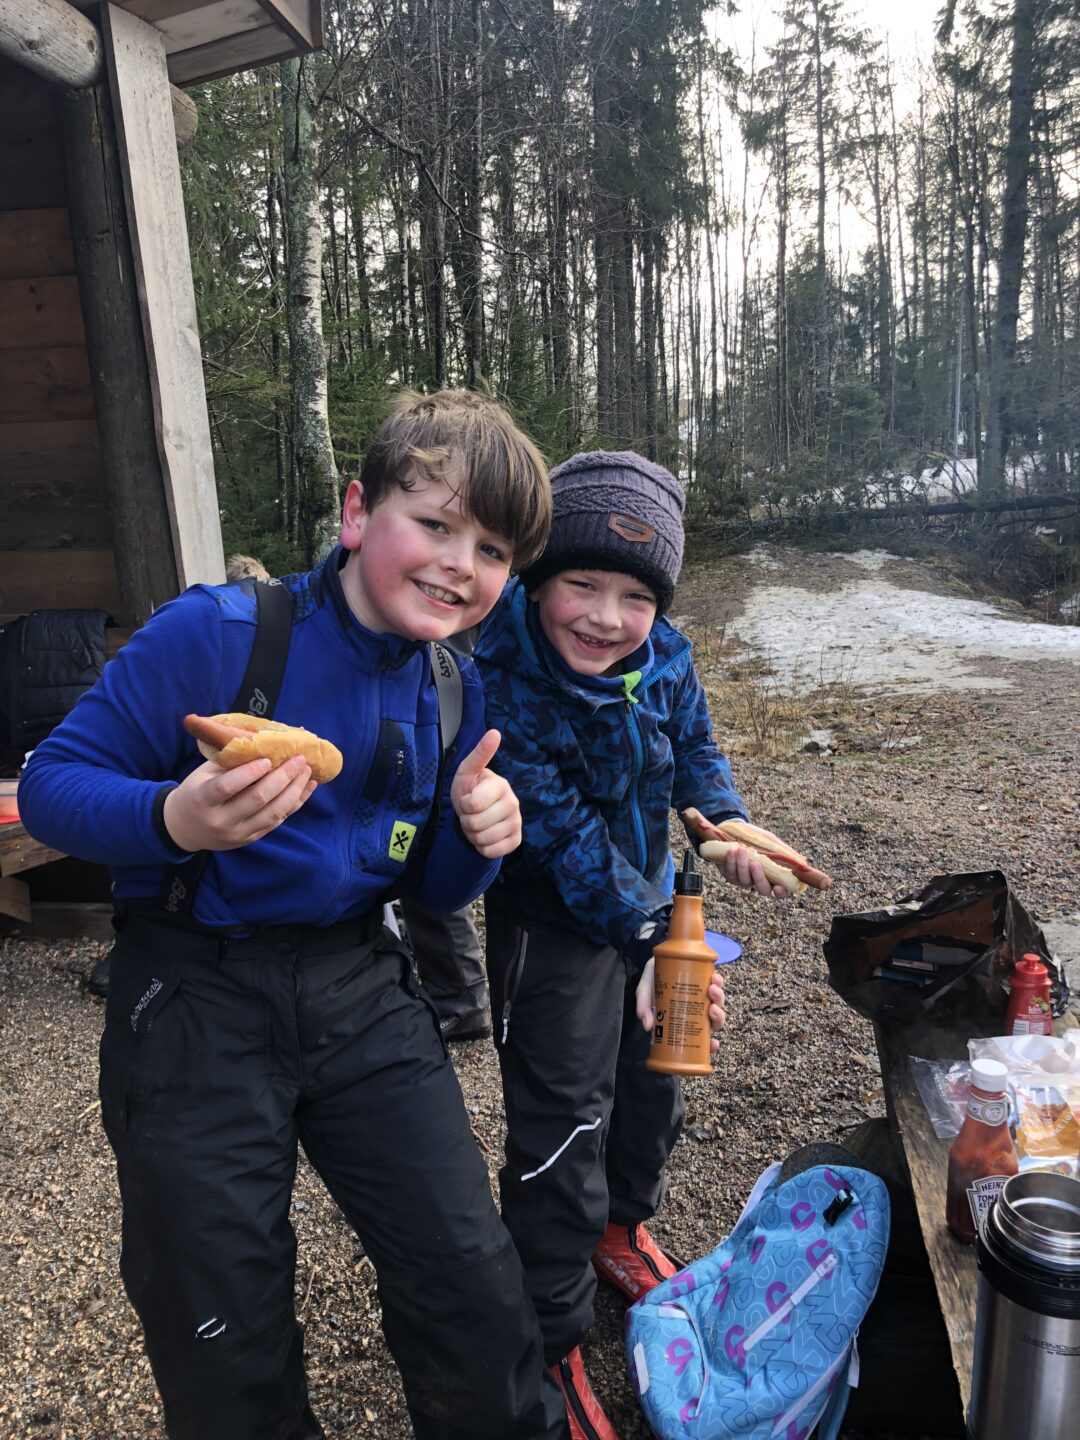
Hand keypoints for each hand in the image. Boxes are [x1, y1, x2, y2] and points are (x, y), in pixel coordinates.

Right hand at [163, 754, 315, 851]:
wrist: (184, 828)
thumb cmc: (196, 791)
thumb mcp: (204, 774)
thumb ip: (229, 763)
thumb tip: (263, 743)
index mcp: (203, 800)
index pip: (227, 786)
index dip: (249, 772)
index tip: (268, 759)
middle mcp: (220, 821)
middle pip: (257, 799)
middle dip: (282, 777)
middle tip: (298, 760)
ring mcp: (237, 833)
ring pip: (273, 813)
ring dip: (294, 791)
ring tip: (307, 772)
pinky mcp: (250, 839)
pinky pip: (277, 821)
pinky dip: (295, 803)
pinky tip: (307, 787)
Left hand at [450, 729, 520, 857]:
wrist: (476, 814)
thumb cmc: (470, 789)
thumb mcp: (468, 770)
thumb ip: (480, 753)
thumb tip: (494, 732)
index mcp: (501, 785)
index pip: (472, 805)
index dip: (463, 804)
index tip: (467, 799)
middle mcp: (513, 803)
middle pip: (475, 824)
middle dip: (466, 821)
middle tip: (471, 814)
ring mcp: (516, 823)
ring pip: (482, 839)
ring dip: (473, 835)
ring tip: (477, 824)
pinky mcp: (516, 841)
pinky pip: (491, 852)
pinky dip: (482, 847)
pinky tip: (485, 836)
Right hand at [635, 959, 725, 1054]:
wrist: (655, 956)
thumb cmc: (652, 978)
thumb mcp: (645, 991)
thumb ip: (644, 1006)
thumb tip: (647, 1026)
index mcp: (684, 1019)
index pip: (701, 1037)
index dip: (711, 1044)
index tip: (713, 1043)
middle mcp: (696, 1009)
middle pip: (714, 1020)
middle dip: (718, 1017)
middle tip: (711, 1009)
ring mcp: (703, 994)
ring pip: (718, 1002)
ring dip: (719, 998)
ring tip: (712, 989)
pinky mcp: (706, 979)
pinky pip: (717, 983)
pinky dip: (718, 982)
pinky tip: (714, 978)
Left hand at [713, 829, 791, 898]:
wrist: (736, 831)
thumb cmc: (758, 839)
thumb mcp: (772, 842)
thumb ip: (783, 852)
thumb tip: (801, 862)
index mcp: (774, 877)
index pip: (781, 892)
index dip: (781, 892)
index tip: (778, 887)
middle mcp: (759, 882)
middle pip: (763, 890)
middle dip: (759, 878)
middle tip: (755, 864)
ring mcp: (744, 881)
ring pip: (744, 881)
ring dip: (742, 865)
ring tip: (741, 849)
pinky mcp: (730, 876)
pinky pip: (730, 873)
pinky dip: (731, 862)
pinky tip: (732, 851)